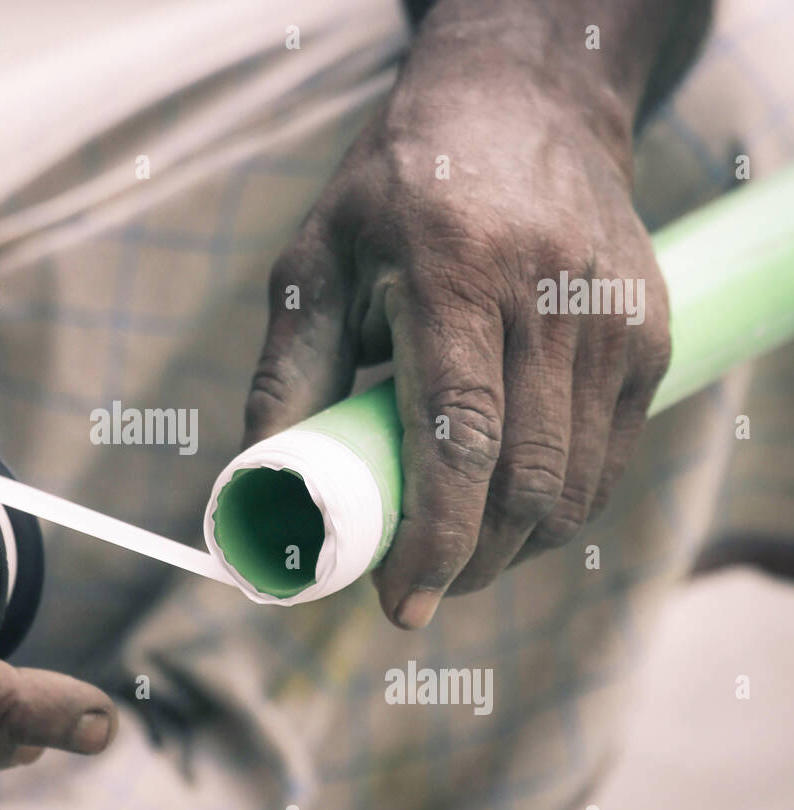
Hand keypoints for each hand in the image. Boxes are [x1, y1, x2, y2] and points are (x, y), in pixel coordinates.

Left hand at [245, 34, 671, 627]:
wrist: (521, 108)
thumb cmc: (395, 192)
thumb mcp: (316, 264)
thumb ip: (286, 377)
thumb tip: (258, 488)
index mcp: (455, 273)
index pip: (459, 438)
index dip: (433, 541)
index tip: (398, 605)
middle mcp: (549, 298)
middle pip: (525, 484)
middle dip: (470, 564)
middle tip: (416, 588)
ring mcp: (613, 320)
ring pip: (575, 489)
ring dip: (513, 549)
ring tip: (456, 552)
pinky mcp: (649, 336)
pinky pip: (607, 462)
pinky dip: (556, 509)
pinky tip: (507, 507)